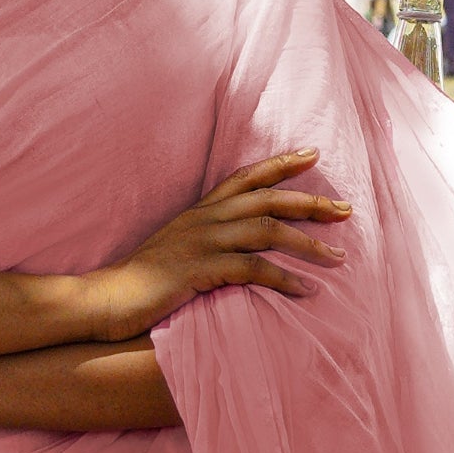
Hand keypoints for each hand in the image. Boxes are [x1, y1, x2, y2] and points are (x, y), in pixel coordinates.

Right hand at [92, 150, 349, 339]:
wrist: (107, 297)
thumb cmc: (143, 281)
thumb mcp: (177, 248)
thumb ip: (206, 240)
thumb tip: (237, 246)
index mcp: (200, 211)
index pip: (246, 177)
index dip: (280, 164)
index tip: (313, 155)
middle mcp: (204, 219)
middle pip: (267, 199)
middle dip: (310, 201)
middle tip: (346, 209)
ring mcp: (202, 242)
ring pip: (266, 231)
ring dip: (307, 244)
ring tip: (338, 258)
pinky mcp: (200, 269)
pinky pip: (252, 269)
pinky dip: (284, 279)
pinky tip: (306, 291)